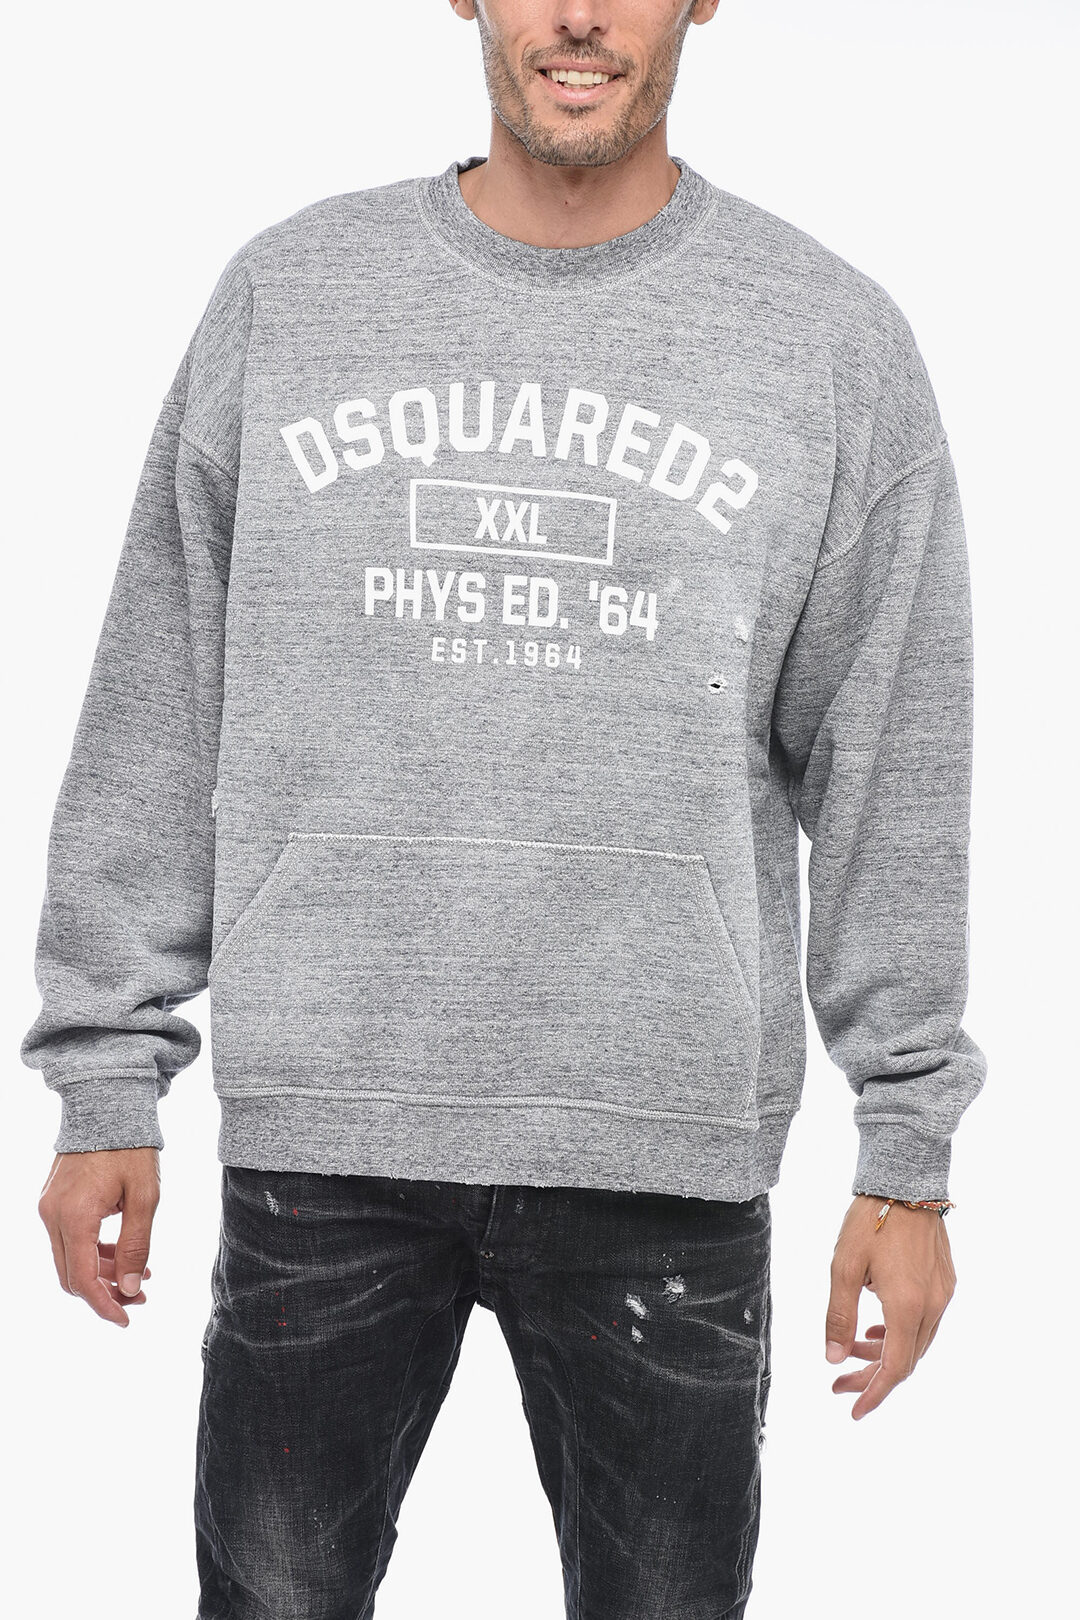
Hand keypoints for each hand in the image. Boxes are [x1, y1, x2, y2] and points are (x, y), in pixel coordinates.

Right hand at [38, 1149, 159, 1327]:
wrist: (107, 1106)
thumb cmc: (131, 1148)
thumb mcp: (145, 1197)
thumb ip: (137, 1245)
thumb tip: (130, 1289)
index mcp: (75, 1217)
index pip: (82, 1280)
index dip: (104, 1306)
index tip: (127, 1319)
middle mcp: (53, 1216)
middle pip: (72, 1275)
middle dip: (105, 1292)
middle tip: (140, 1297)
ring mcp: (49, 1208)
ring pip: (71, 1259)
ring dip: (102, 1272)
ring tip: (140, 1276)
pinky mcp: (54, 1200)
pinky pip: (70, 1239)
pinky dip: (94, 1252)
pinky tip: (123, 1252)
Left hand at [825, 1193, 955, 1418]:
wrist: (905, 1182)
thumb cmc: (870, 1221)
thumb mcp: (843, 1267)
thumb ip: (838, 1315)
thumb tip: (832, 1359)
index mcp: (907, 1307)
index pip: (894, 1368)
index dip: (873, 1393)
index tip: (853, 1410)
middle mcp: (932, 1306)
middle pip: (905, 1360)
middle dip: (871, 1375)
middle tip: (839, 1381)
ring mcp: (943, 1294)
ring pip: (916, 1342)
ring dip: (884, 1352)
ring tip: (852, 1348)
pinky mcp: (945, 1281)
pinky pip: (925, 1322)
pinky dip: (900, 1333)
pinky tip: (877, 1327)